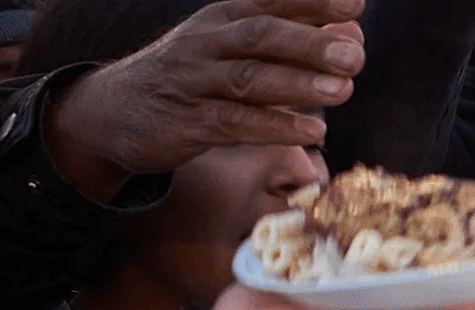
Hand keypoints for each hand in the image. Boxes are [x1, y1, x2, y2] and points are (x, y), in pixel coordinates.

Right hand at [47, 0, 366, 200]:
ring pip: (249, 79)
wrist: (117, 111)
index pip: (271, 2)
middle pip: (261, 36)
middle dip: (310, 44)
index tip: (356, 4)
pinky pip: (236, 123)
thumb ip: (292, 43)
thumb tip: (353, 35)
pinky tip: (314, 131)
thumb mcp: (236, 47)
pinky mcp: (189, 123)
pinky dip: (277, 126)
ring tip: (343, 90)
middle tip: (356, 55)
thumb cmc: (198, 76)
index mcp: (224, 17)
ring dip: (298, 85)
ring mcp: (195, 82)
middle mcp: (208, 42)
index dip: (313, 2)